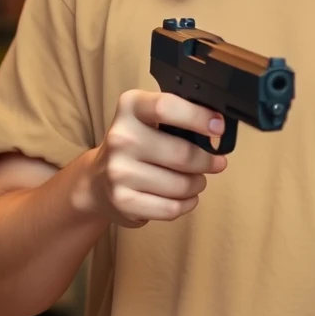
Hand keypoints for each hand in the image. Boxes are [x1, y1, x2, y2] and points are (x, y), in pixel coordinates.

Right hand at [80, 90, 227, 227]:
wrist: (97, 180)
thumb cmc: (137, 145)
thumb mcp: (151, 118)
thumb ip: (180, 116)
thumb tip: (218, 128)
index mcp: (131, 107)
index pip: (166, 107)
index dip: (198, 117)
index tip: (218, 128)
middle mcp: (120, 137)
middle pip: (182, 153)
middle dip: (208, 161)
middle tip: (215, 163)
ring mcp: (118, 171)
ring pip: (181, 184)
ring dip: (198, 184)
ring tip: (197, 180)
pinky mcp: (122, 201)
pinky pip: (171, 208)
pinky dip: (187, 204)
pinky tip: (185, 197)